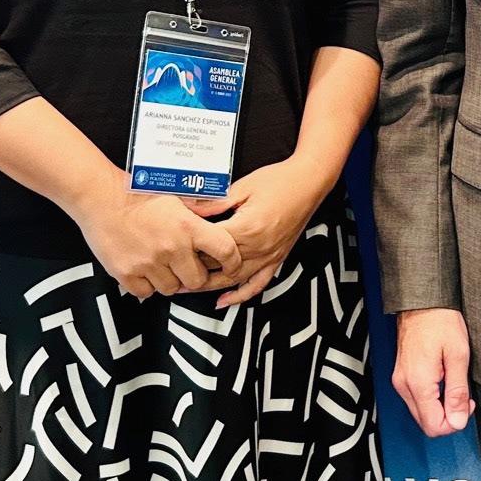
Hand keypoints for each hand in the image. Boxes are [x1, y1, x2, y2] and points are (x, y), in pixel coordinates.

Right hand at [71, 184, 243, 299]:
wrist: (101, 198)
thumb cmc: (137, 194)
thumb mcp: (176, 197)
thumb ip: (199, 211)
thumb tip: (223, 212)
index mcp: (188, 226)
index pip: (224, 251)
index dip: (233, 262)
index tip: (232, 266)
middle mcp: (171, 247)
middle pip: (198, 280)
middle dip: (195, 275)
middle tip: (186, 264)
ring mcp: (148, 263)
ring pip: (172, 289)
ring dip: (170, 280)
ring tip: (162, 262)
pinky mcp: (127, 273)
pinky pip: (146, 293)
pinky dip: (147, 285)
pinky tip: (145, 268)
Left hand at [186, 159, 323, 305]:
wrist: (308, 181)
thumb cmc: (279, 180)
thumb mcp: (242, 186)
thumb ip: (214, 203)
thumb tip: (188, 208)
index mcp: (247, 227)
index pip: (211, 246)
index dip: (190, 247)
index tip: (174, 246)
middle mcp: (258, 247)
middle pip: (219, 267)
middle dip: (194, 270)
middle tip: (172, 271)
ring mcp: (269, 256)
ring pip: (234, 280)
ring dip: (210, 286)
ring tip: (188, 287)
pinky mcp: (277, 258)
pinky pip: (258, 284)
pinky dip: (240, 295)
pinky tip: (224, 300)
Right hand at [392, 308, 474, 436]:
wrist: (422, 301)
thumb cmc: (440, 321)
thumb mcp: (458, 355)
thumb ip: (457, 392)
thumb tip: (458, 420)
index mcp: (418, 383)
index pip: (433, 426)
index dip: (454, 422)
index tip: (467, 405)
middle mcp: (404, 385)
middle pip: (425, 423)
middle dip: (448, 417)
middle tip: (464, 397)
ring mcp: (400, 381)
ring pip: (420, 413)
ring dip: (440, 409)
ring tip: (455, 385)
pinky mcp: (401, 376)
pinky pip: (416, 400)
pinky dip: (432, 399)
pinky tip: (443, 382)